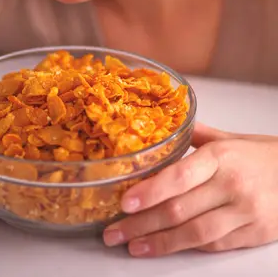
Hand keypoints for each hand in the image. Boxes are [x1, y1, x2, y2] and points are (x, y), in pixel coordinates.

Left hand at [103, 122, 277, 256]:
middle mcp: (231, 185)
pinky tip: (164, 248)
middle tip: (114, 232)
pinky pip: (214, 244)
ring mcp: (245, 212)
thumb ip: (195, 135)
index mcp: (221, 157)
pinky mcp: (254, 234)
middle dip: (141, 224)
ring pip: (194, 233)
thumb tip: (162, 128)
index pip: (180, 176)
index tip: (124, 203)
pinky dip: (186, 247)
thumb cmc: (262, 154)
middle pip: (180, 210)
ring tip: (132, 246)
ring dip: (159, 243)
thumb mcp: (229, 138)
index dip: (150, 192)